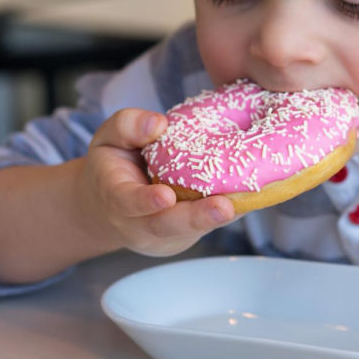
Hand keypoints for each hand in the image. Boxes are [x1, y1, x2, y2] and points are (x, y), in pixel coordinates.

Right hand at [79, 108, 237, 256]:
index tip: (165, 196)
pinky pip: (207, 226)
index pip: (127, 201)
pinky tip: (250, 199)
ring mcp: (165, 235)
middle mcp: (139, 223)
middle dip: (196, 218)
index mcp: (115, 197)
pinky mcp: (187, 234)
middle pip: (167, 226)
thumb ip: (127, 126)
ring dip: (218, 219)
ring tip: (242, 204)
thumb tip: (158, 123)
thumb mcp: (109, 138)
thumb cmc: (113, 165)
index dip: (145, 201)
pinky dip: (229, 214)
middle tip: (224, 207)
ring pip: (192, 230)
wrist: (111, 204)